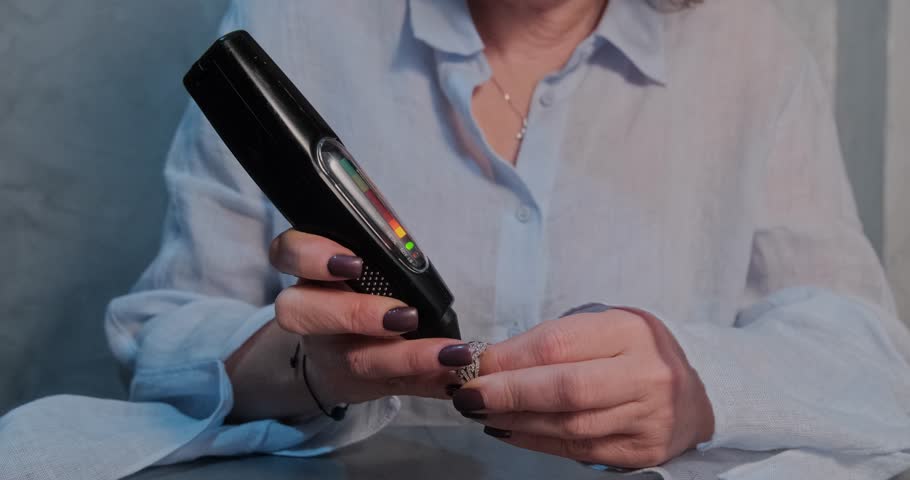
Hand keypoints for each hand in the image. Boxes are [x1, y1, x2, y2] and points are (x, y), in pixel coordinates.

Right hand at [227, 229, 471, 419]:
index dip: (311, 256)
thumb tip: (415, 247)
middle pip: (304, 314)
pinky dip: (430, 380)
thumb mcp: (352, 271)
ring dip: (406, 357)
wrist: (332, 362)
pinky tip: (457, 372)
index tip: (353, 262)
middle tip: (405, 315)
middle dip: (355, 313)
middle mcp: (313, 316)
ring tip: (446, 352)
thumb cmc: (349, 298)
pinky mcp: (361, 384)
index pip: (288, 253)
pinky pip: (395, 385)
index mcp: (311, 276)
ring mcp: (335, 355)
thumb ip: (377, 251)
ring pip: (355, 360)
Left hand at [451, 308, 713, 467]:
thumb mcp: (602, 328)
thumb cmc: (634, 353)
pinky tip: (507, 430)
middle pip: (565, 388)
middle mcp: (646, 375)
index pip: (560, 343)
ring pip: (567, 425)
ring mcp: (647, 418)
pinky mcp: (641, 452)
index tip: (472, 361)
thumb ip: (551, 341)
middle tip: (467, 394)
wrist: (696, 393)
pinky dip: (534, 440)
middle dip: (506, 392)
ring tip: (480, 411)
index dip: (509, 355)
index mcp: (631, 331)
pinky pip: (577, 449)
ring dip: (514, 420)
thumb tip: (488, 359)